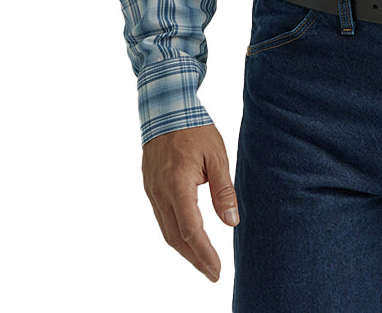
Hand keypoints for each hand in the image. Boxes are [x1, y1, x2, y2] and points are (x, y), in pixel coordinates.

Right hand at [142, 123, 238, 281]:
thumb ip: (223, 191)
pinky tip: (188, 238)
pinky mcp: (150, 187)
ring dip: (184, 249)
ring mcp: (152, 191)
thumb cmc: (194, 128)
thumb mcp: (216, 156)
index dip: (204, 254)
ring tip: (203, 262)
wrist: (166, 107)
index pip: (191, 230)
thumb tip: (231, 222)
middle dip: (195, 259)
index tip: (216, 270)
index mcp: (178, 185)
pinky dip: (175, 233)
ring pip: (166, 230)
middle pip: (176, 237)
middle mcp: (161, 193)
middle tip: (212, 273)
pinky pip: (161, 218)